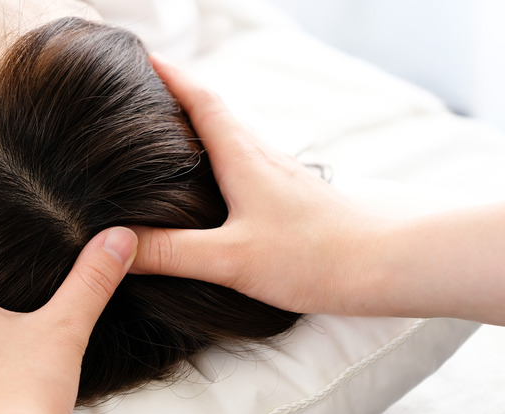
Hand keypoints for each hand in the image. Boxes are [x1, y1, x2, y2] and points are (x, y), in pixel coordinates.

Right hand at [132, 55, 385, 314]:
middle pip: (216, 108)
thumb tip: (119, 244)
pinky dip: (221, 152)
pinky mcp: (290, 192)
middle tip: (146, 90)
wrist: (384, 263)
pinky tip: (215, 179)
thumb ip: (171, 252)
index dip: (170, 77)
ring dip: (202, 121)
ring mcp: (279, 171)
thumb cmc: (313, 256)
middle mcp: (261, 153)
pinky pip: (246, 158)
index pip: (201, 100)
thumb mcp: (231, 259)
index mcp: (242, 156)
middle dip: (180, 93)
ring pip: (233, 132)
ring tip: (170, 130)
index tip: (143, 58)